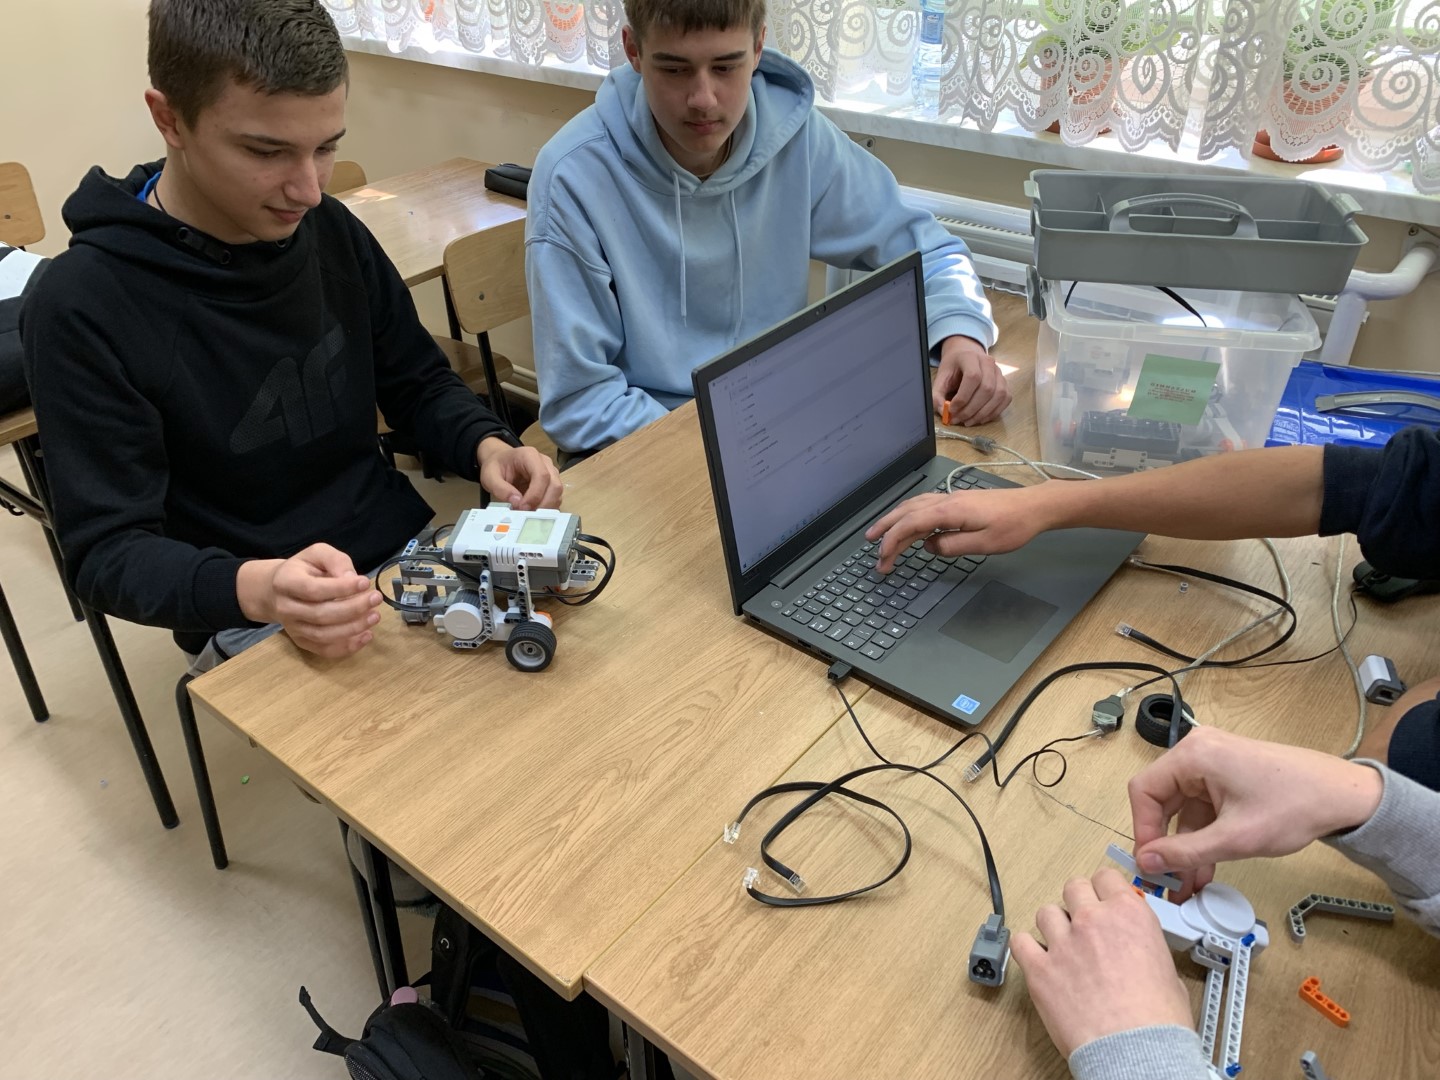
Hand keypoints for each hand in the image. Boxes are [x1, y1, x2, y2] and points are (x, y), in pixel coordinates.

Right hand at [236, 543, 382, 658]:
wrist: (277, 590)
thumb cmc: (303, 569)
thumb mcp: (317, 553)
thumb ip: (335, 560)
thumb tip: (352, 578)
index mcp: (286, 582)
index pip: (314, 590)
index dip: (341, 588)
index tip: (365, 582)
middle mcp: (285, 608)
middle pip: (320, 614)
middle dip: (353, 608)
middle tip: (376, 598)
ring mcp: (292, 628)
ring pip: (324, 635)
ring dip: (353, 628)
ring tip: (374, 616)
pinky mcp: (302, 642)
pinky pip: (325, 650)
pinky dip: (348, 647)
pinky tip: (366, 635)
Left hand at [478, 437, 562, 509]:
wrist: (500, 461)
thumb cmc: (496, 466)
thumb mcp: (490, 476)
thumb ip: (501, 489)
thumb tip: (517, 503)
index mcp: (530, 456)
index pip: (542, 475)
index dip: (535, 494)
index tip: (522, 507)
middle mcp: (545, 463)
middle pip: (555, 485)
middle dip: (543, 504)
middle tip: (528, 514)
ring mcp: (551, 473)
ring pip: (557, 493)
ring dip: (546, 507)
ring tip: (528, 513)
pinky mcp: (551, 483)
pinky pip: (555, 497)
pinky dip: (546, 507)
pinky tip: (533, 510)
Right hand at [865, 484, 1049, 573]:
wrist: (1034, 506)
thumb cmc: (1014, 526)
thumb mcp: (984, 543)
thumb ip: (952, 546)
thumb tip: (929, 547)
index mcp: (949, 511)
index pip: (911, 525)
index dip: (892, 542)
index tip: (883, 559)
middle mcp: (945, 500)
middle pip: (906, 512)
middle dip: (885, 529)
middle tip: (871, 547)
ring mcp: (951, 498)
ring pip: (913, 505)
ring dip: (894, 519)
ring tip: (880, 534)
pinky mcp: (957, 500)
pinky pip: (924, 505)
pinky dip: (909, 514)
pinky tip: (908, 523)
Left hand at [933, 335, 1009, 425]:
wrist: (966, 355)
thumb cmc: (953, 367)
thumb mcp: (941, 377)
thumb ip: (937, 394)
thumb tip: (943, 412)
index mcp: (970, 357)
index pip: (973, 377)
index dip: (963, 397)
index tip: (952, 409)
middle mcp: (989, 363)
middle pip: (987, 388)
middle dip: (971, 409)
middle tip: (958, 419)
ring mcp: (1000, 372)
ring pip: (998, 395)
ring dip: (983, 413)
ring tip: (968, 421)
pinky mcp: (1005, 383)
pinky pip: (1005, 399)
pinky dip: (994, 412)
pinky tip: (981, 419)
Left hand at [1012, 869, 1192, 1058]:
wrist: (1136, 1051)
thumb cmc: (1158, 1022)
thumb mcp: (1167, 970)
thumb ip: (1144, 947)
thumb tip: (1138, 951)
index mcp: (1129, 915)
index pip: (1106, 877)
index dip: (1103, 888)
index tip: (1102, 898)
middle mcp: (1092, 920)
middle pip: (1073, 888)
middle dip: (1078, 902)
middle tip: (1083, 921)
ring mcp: (1063, 943)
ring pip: (1046, 913)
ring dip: (1053, 926)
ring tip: (1061, 945)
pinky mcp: (1039, 969)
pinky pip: (1021, 943)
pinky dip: (1027, 949)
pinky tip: (1037, 959)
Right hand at [1129, 726, 1384, 898]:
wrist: (1346, 796)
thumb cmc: (1294, 808)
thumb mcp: (1235, 838)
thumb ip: (1185, 852)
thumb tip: (1145, 862)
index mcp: (1194, 755)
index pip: (1145, 791)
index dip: (1143, 830)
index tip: (1151, 864)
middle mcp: (1198, 752)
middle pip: (1162, 800)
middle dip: (1165, 843)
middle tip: (1166, 879)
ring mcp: (1214, 762)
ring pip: (1184, 809)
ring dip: (1186, 845)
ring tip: (1188, 884)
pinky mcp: (1228, 775)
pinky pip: (1203, 807)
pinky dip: (1203, 836)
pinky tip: (1205, 867)